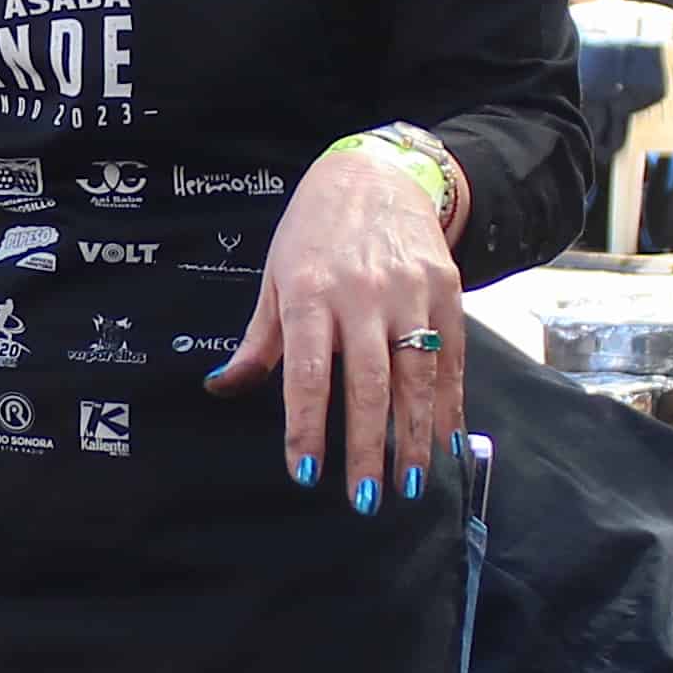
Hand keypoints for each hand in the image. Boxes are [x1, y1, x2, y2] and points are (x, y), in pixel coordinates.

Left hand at [210, 139, 465, 510]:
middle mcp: (363, 294)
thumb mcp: (276, 276)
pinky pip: (450, 357)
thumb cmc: (315, 231)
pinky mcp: (447, 289)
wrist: (378, 174)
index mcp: (311, 292)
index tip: (306, 473)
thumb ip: (258, 341)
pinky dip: (449, 404)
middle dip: (366, 446)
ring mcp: (410, 291)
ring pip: (415, 376)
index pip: (308, 372)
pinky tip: (446, 441)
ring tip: (411, 483)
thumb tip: (221, 388)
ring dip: (413, 436)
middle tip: (366, 499)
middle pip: (367, 384)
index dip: (307, 426)